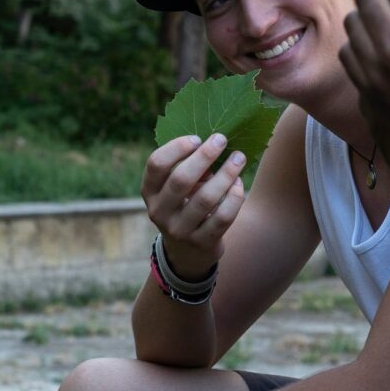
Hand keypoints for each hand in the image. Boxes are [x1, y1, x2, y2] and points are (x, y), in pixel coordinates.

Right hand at [141, 133, 246, 278]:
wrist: (187, 252)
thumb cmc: (185, 205)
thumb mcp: (177, 189)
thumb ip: (189, 167)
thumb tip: (215, 141)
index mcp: (150, 192)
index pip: (156, 164)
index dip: (176, 148)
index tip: (197, 138)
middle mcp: (159, 211)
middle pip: (181, 179)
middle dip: (204, 156)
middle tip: (222, 139)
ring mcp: (179, 230)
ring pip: (206, 198)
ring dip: (226, 174)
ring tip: (238, 158)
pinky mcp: (201, 242)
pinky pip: (222, 217)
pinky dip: (234, 198)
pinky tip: (239, 184)